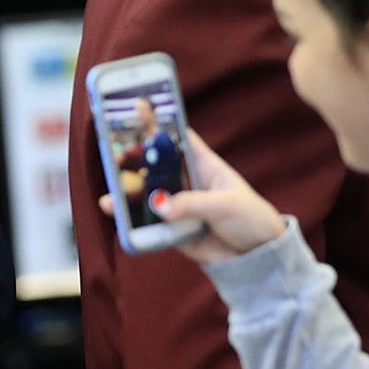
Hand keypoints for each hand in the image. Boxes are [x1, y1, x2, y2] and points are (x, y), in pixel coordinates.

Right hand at [96, 129, 285, 264]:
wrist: (257, 259)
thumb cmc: (251, 220)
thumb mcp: (227, 205)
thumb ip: (192, 204)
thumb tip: (160, 206)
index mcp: (204, 166)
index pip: (179, 139)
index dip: (160, 124)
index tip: (138, 109)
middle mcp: (186, 182)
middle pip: (155, 164)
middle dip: (133, 158)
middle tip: (113, 154)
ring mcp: (177, 205)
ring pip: (146, 193)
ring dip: (127, 190)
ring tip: (111, 190)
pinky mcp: (170, 229)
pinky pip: (145, 222)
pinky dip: (128, 218)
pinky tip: (113, 210)